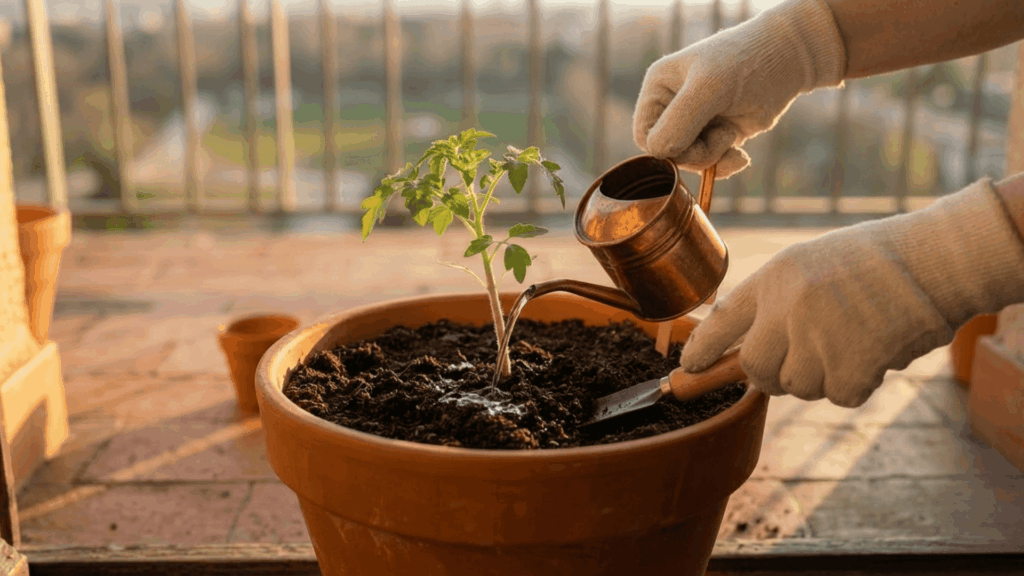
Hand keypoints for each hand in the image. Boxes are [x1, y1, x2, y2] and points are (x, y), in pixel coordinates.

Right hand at [633, 0, 845, 177]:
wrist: (788, 60)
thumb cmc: (746, 63)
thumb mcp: (709, 88)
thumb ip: (679, 121)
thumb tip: (658, 153)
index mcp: (658, 89)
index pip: (645, 136)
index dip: (668, 147)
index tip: (698, 139)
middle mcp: (671, 106)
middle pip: (668, 153)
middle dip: (696, 154)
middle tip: (723, 137)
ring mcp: (694, 123)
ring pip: (689, 163)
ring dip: (713, 158)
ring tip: (732, 135)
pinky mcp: (716, 136)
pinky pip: (709, 165)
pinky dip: (725, 165)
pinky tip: (741, 154)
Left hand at [680, 180, 1023, 406]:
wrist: (935, 260)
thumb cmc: (876, 261)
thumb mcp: (810, 264)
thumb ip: (776, 301)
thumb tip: (745, 349)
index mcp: (775, 277)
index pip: (722, 320)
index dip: (701, 348)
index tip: (687, 368)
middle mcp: (787, 308)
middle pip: (755, 368)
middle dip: (772, 374)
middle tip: (801, 361)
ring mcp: (816, 338)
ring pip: (798, 386)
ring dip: (822, 375)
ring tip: (853, 339)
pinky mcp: (849, 366)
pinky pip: (838, 395)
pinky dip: (857, 383)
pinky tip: (875, 351)